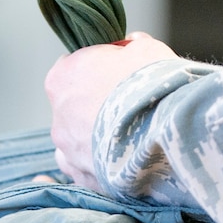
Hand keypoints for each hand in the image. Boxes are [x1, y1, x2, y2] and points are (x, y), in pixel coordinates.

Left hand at [44, 32, 175, 187]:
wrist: (164, 133)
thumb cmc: (151, 86)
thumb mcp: (147, 50)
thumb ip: (135, 47)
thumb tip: (134, 44)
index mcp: (63, 78)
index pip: (71, 67)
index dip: (97, 68)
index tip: (118, 72)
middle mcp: (58, 116)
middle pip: (74, 107)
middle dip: (97, 106)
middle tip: (130, 107)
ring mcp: (69, 152)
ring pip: (77, 142)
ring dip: (96, 139)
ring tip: (128, 138)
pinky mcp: (85, 179)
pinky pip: (87, 171)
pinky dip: (101, 167)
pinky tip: (122, 163)